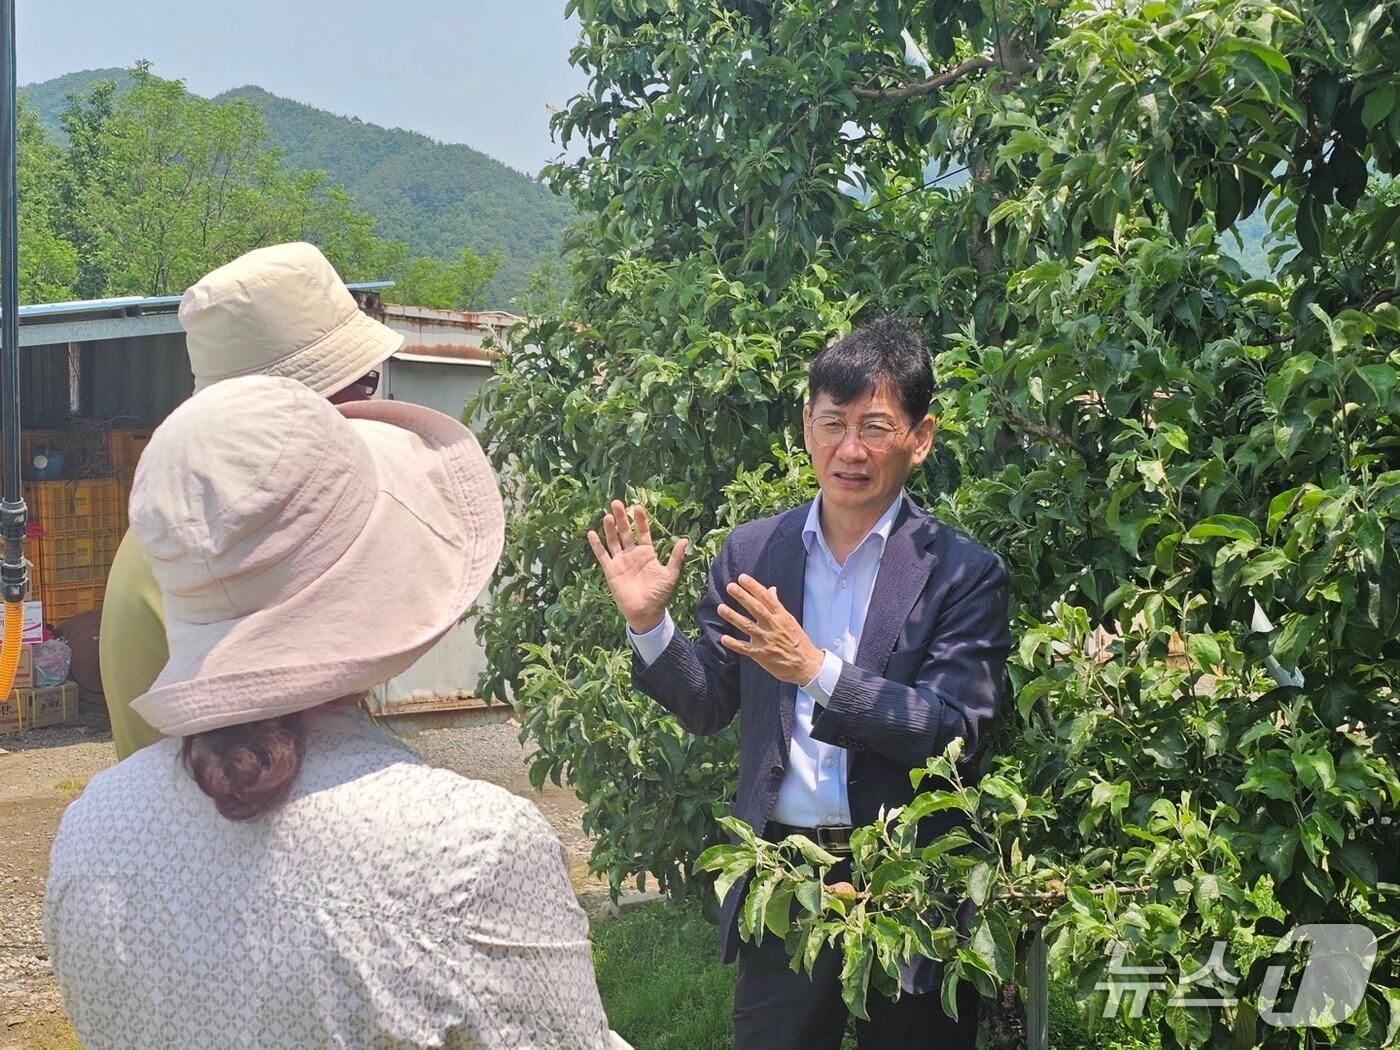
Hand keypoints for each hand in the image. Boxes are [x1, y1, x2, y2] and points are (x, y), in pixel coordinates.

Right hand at [587, 500, 688, 633]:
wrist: (646, 612)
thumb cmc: (660, 595)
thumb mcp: (670, 575)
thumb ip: (676, 558)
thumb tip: (684, 540)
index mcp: (647, 553)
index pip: (643, 532)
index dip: (640, 520)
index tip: (638, 506)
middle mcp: (632, 554)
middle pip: (625, 531)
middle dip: (622, 518)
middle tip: (617, 502)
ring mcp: (620, 561)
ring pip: (613, 540)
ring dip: (610, 528)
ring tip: (607, 515)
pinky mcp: (610, 570)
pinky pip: (602, 555)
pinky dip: (597, 545)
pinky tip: (592, 533)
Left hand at [715, 574, 823, 684]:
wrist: (806, 665)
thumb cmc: (798, 641)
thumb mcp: (789, 620)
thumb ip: (777, 605)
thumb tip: (771, 589)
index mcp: (781, 616)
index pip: (766, 598)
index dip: (754, 587)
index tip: (742, 578)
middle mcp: (774, 626)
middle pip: (756, 609)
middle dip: (742, 597)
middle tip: (730, 587)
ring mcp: (767, 640)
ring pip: (748, 626)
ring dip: (733, 617)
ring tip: (720, 608)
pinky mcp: (762, 655)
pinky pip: (745, 648)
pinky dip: (734, 644)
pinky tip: (723, 638)